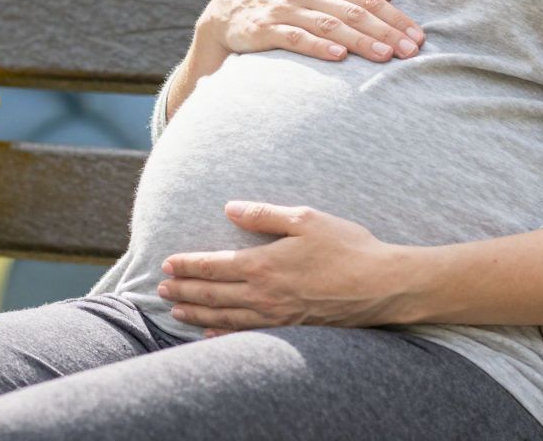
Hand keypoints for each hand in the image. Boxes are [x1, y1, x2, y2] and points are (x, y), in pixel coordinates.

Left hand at [159, 202, 408, 332]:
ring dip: (197, 312)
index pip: (214, 266)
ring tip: (176, 310)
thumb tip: (230, 208)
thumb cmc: (347, 247)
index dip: (188, 265)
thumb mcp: (306, 218)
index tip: (167, 263)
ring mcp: (277, 316)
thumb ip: (265, 214)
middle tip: (161, 288)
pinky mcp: (291, 329)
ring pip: (225, 317)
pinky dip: (224, 333)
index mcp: (264, 265)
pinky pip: (248, 334)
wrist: (382, 285)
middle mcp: (264, 295)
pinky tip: (210, 333)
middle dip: (185, 289)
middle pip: (213, 294)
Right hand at [198, 0, 423, 66]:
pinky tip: (339, 56)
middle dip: (386, 32)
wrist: (228, 10)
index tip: (418, 36)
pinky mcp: (265, 28)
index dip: (394, 17)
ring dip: (360, 41)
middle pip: (354, 11)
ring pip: (330, 25)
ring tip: (385, 56)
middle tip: (411, 51)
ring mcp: (285, 8)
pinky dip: (319, 46)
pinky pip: (296, 37)